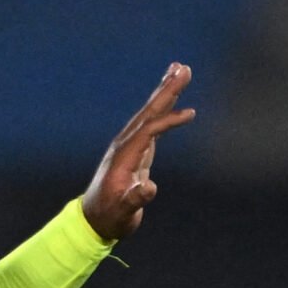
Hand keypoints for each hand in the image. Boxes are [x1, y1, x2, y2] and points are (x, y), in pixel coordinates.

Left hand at [79, 62, 195, 241]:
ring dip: (165, 92)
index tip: (191, 113)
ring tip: (179, 70)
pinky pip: (152, 123)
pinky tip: (173, 101)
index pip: (148, 130)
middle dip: (166, 90)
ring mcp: (130, 145)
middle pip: (148, 112)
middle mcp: (125, 144)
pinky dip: (164, 110)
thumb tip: (149, 188)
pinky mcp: (136, 150)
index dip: (169, 121)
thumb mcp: (123, 212)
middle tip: (183, 67)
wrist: (96, 220)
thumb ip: (135, 200)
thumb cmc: (110, 217)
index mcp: (123, 155)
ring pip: (150, 113)